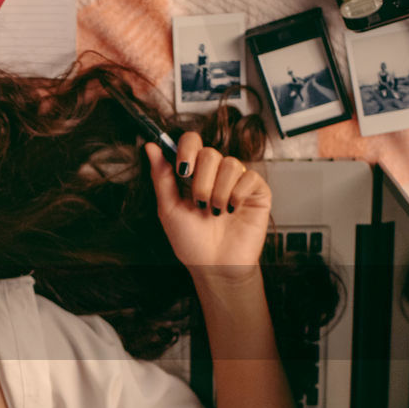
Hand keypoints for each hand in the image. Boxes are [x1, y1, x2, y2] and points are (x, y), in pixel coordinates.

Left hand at [145, 132, 270, 281]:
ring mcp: (236, 181)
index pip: (192, 142)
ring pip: (230, 164)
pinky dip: (237, 194)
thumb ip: (161, 176)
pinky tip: (232, 210)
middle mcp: (215, 174)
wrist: (213, 266)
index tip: (182, 171)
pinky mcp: (257, 192)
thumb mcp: (168, 208)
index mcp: (194, 174)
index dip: (187, 149)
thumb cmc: (191, 241)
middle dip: (201, 182)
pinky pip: (249, 177)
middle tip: (199, 204)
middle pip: (210, 153)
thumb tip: (151, 147)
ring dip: (218, 192)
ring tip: (215, 212)